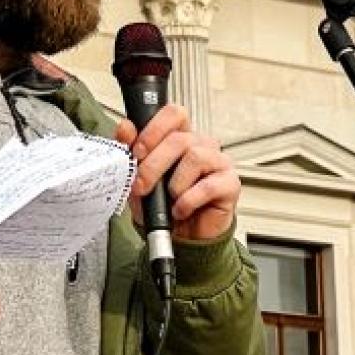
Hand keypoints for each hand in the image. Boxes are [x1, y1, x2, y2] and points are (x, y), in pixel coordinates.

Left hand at [115, 104, 240, 241]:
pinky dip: (188, 200)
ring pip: (195, 157)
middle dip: (153, 165)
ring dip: (174, 184)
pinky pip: (209, 185)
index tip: (137, 151)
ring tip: (169, 199)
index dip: (154, 128)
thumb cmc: (162, 206)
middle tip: (141, 185)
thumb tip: (125, 128)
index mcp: (180, 138)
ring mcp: (218, 163)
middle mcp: (201, 145)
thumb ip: (130, 151)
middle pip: (179, 139)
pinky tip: (181, 209)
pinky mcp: (230, 184)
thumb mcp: (137, 179)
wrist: (180, 239)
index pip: (173, 114)